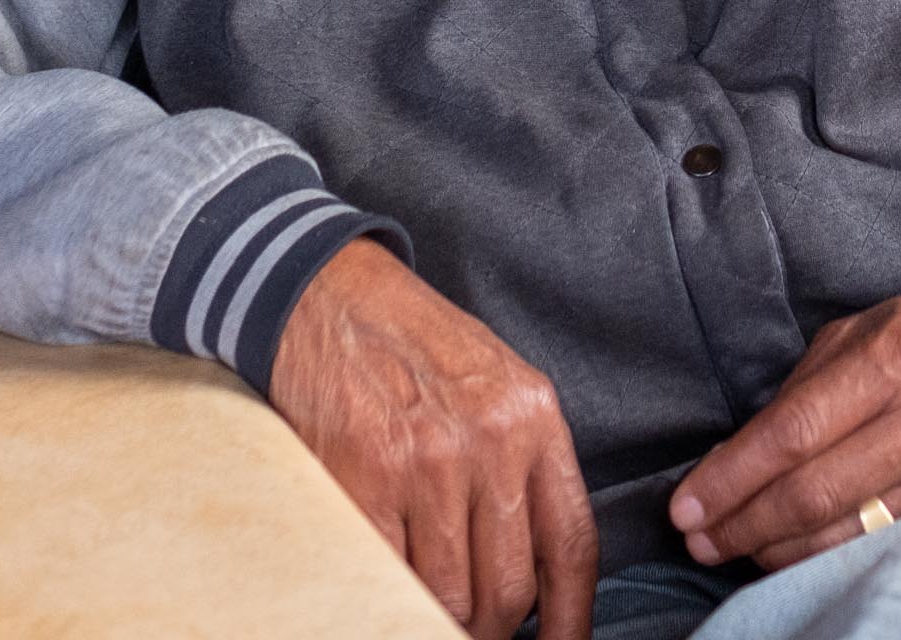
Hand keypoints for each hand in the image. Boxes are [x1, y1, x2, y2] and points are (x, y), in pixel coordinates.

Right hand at [268, 239, 597, 639]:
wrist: (329, 295)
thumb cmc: (416, 345)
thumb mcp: (499, 385)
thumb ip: (524, 467)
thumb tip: (533, 568)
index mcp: (533, 418)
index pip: (571, 547)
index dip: (572, 621)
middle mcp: (488, 442)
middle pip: (507, 589)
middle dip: (492, 630)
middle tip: (475, 628)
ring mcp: (424, 464)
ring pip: (447, 594)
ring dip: (438, 616)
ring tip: (428, 606)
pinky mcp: (362, 479)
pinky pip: (387, 573)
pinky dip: (388, 592)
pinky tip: (388, 582)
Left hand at [667, 288, 900, 572]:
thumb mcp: (868, 327)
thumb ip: (806, 385)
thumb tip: (740, 455)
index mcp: (894, 353)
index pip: (793, 432)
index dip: (732, 477)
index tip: (687, 508)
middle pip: (815, 491)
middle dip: (745, 523)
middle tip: (700, 541)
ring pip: (850, 529)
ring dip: (781, 550)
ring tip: (737, 551)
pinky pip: (887, 540)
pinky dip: (833, 554)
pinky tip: (796, 554)